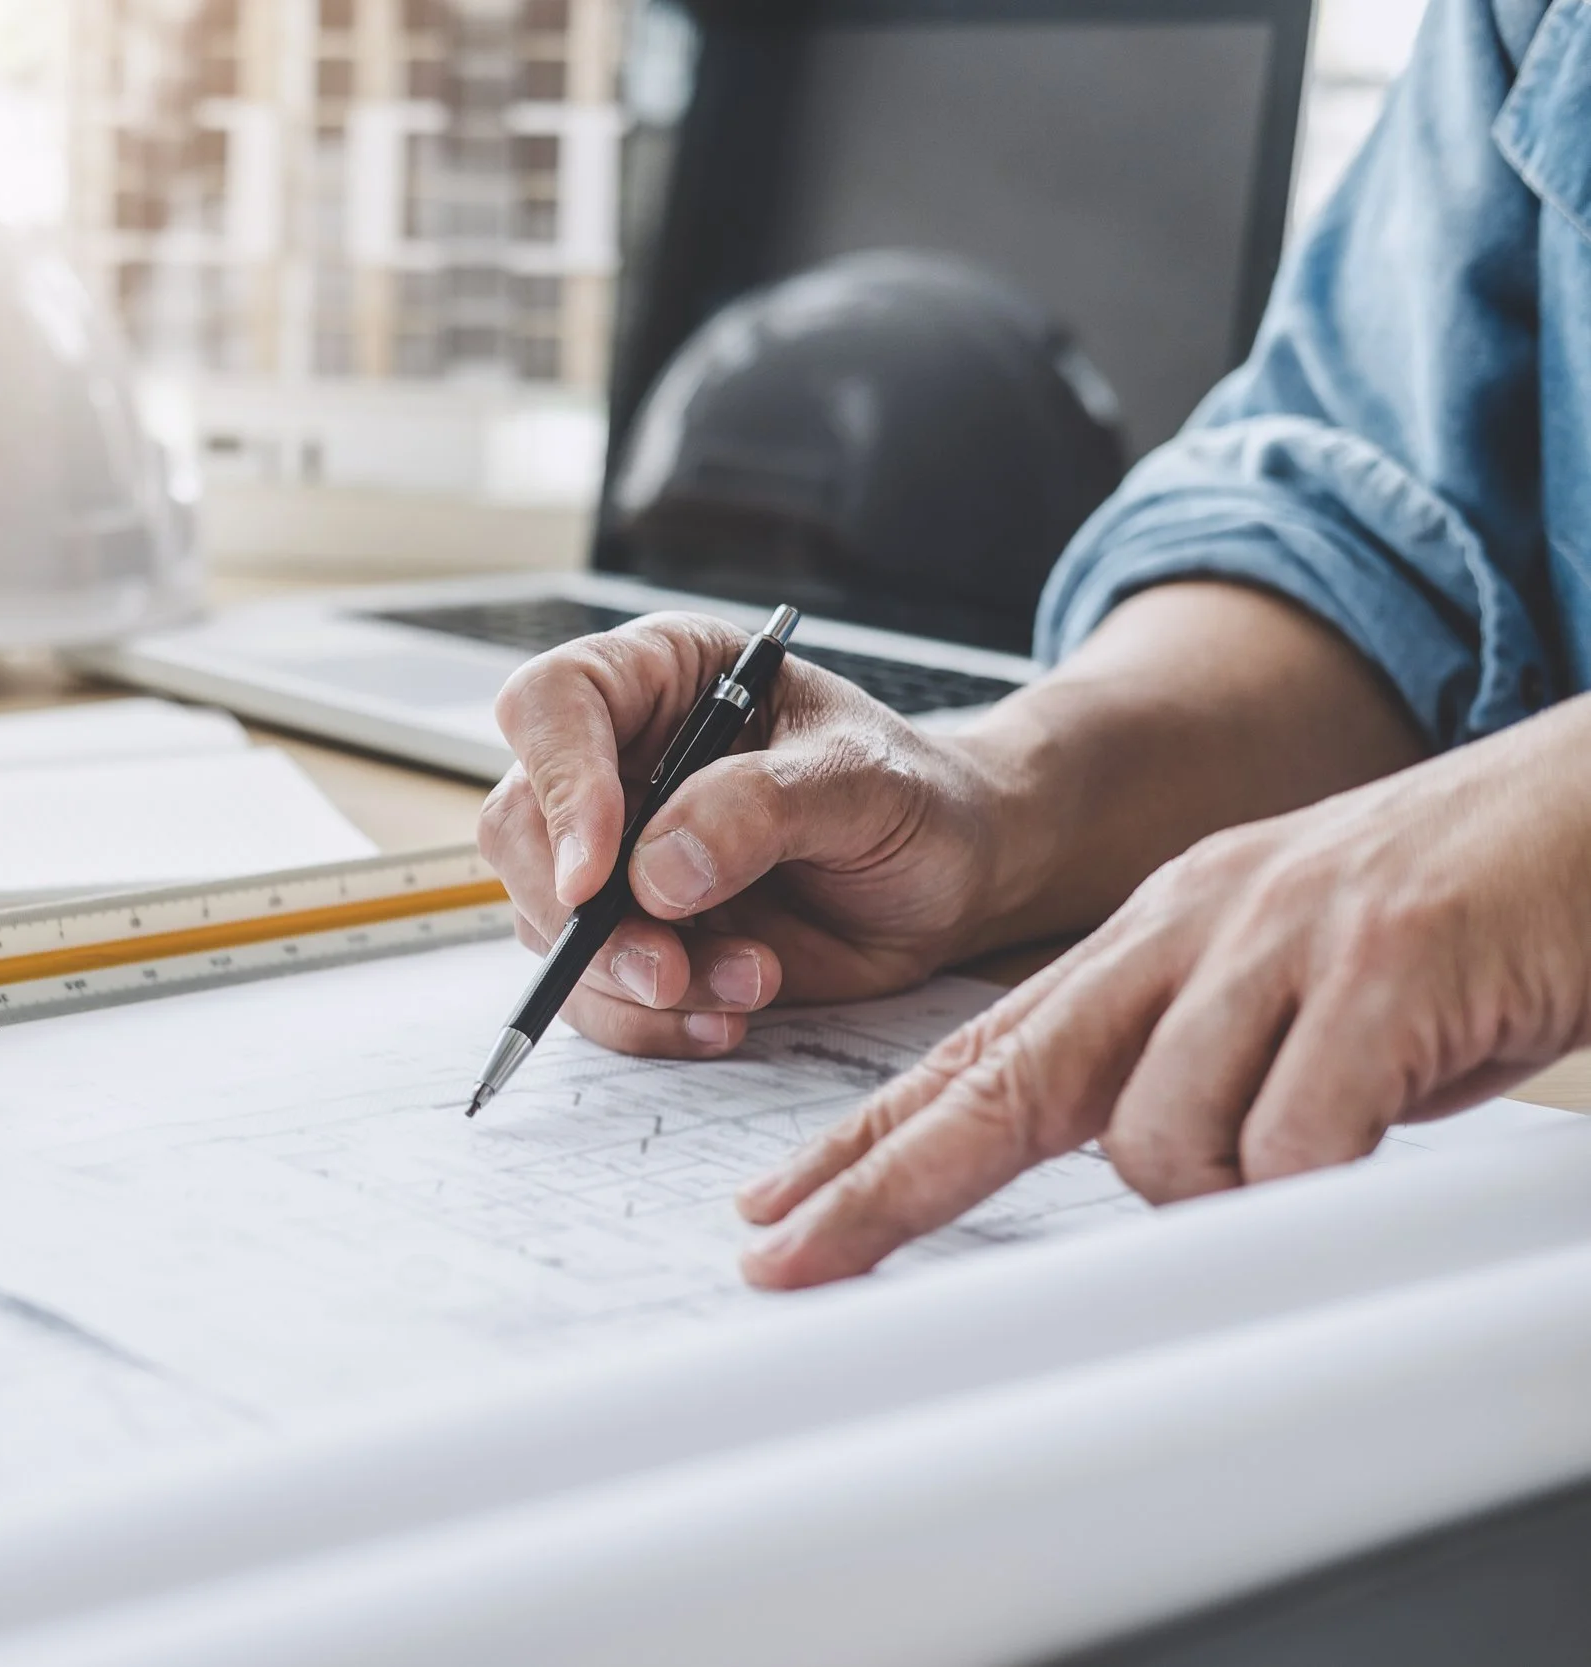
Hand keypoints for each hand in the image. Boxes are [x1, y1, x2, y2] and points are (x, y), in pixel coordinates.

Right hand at [478, 612, 1037, 1056]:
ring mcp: (613, 854)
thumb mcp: (865, 781)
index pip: (552, 703)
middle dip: (584, 918)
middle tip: (666, 968)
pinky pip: (592, 994)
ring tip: (754, 980)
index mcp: (661, 676)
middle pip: (518, 828)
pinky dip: (650, 1023)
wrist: (954, 881)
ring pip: (549, 924)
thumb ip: (762, 808)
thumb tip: (652, 872)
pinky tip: (728, 1013)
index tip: (599, 876)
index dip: (559, 785)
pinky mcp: (631, 936)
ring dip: (637, 980)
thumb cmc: (916, 800)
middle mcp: (616, 760)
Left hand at [739, 696, 1590, 1288]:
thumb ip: (1202, 1063)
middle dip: (884, 1185)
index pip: (980, 1049)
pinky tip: (1371, 1125)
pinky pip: (1295, 1134)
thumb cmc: (1449, 911)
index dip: (872, 1137)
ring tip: (1324, 1133)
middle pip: (999, 1080)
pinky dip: (1317, 1168)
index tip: (779, 1210)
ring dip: (1219, 1185)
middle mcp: (1188, 926)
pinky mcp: (1376, 966)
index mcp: (1155, 933)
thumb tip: (1142, 1173)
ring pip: (1157, 1132)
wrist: (1589, 804)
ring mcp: (1276, 942)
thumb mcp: (1289, 982)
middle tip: (792, 1259)